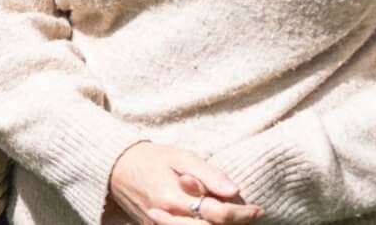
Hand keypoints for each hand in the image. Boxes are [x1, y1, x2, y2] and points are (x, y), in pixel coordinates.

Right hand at [108, 142, 263, 224]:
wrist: (117, 168)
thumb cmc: (151, 157)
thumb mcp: (180, 156)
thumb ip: (207, 173)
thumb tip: (234, 189)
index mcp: (175, 198)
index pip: (217, 213)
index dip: (241, 214)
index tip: (258, 209)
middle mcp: (168, 218)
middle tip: (251, 215)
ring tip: (236, 219)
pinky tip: (210, 221)